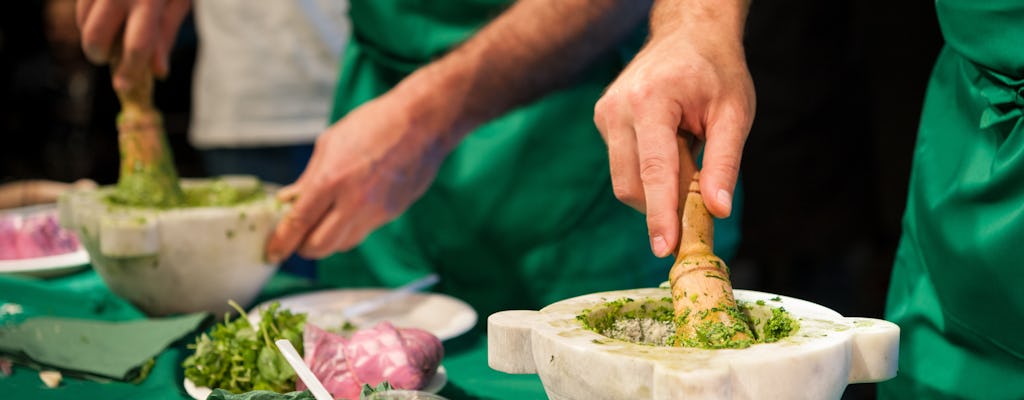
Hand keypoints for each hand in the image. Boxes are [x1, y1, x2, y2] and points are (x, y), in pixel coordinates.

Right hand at [77, 0, 190, 89]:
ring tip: (110, 36)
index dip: (130, 71)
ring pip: (81, 21)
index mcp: (151, 1)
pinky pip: (80, 5)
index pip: (138, 45)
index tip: (125, 87)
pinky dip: (86, 18)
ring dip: (91, 36)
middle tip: (109, 60)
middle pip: (95, 36)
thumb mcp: (180, 3)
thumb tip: (158, 73)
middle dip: (99, 55)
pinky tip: (104, 18)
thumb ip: (166, 36)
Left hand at [264, 93, 450, 262]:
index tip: (273, 252)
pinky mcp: (391, 214)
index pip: (297, 224)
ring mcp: (375, 212)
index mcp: (331, 180)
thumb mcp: (330, 143)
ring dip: (328, 239)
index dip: (281, 243)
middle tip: (298, 237)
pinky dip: (350, 226)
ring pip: (343, 244)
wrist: (422, 123)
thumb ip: (308, 177)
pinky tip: (351, 207)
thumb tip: (288, 200)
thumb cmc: (374, 124)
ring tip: (324, 220)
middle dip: (303, 248)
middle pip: (319, 247)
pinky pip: (363, 231)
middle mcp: (353, 203)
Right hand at [593, 23, 754, 257]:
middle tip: (701, 194)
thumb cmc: (716, 71)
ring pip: (625, 181)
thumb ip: (724, 163)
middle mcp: (618, 109)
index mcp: (651, 102)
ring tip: (688, 149)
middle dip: (664, 203)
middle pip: (632, 184)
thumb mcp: (734, 113)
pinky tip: (671, 144)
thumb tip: (717, 211)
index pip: (654, 171)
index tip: (664, 248)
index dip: (660, 214)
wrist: (688, 35)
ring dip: (659, 186)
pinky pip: (625, 167)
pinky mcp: (603, 122)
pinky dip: (650, 172)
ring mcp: (605, 115)